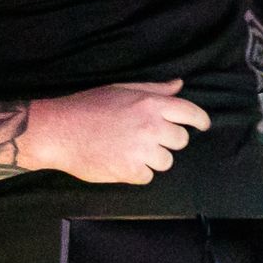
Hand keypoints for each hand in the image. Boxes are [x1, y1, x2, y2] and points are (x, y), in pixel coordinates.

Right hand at [19, 78, 211, 184]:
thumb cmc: (89, 106)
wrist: (59, 130)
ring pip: (166, 161)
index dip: (200, 120)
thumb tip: (179, 85)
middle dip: (169, 140)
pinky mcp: (130, 171)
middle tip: (150, 139)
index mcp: (151, 104)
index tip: (203, 126)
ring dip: (153, 158)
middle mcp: (151, 126)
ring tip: (131, 150)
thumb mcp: (122, 89)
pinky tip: (122, 161)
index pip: (190, 113)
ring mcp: (142, 150)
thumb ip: (154, 90)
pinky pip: (148, 176)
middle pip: (181, 140)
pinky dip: (137, 172)